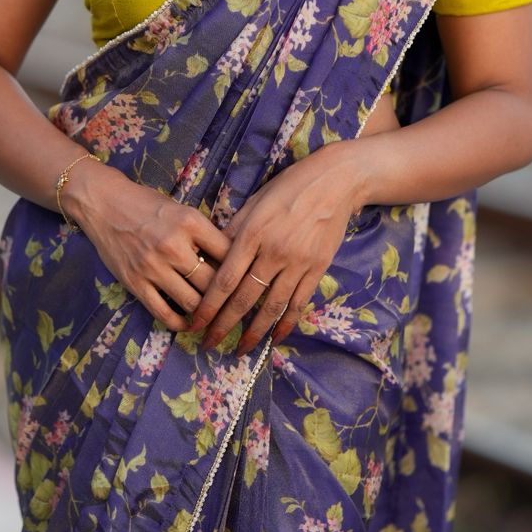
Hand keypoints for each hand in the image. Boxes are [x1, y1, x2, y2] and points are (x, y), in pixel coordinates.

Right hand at [62, 161, 231, 332]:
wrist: (102, 203)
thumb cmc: (146, 204)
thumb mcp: (180, 209)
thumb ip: (203, 233)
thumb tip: (232, 259)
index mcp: (190, 222)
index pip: (229, 253)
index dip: (241, 268)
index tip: (247, 278)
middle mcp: (173, 245)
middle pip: (213, 283)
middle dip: (225, 296)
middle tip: (233, 304)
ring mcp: (153, 266)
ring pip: (192, 302)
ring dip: (204, 312)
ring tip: (212, 315)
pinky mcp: (135, 283)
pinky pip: (164, 313)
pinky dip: (180, 323)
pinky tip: (188, 323)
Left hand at [190, 144, 355, 356]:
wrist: (336, 182)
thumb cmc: (289, 187)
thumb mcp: (255, 200)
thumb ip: (234, 229)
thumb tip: (211, 254)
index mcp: (253, 233)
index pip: (225, 279)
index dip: (209, 306)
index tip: (195, 324)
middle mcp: (274, 252)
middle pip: (244, 298)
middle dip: (224, 325)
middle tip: (209, 345)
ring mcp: (298, 263)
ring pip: (272, 307)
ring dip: (254, 332)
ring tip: (241, 350)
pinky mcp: (317, 268)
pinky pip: (298, 302)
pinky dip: (286, 323)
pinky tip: (276, 338)